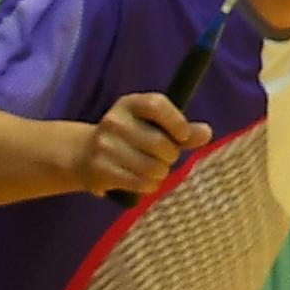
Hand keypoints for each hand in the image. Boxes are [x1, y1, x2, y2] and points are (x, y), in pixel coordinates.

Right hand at [76, 92, 207, 197]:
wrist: (84, 155)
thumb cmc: (132, 139)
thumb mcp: (155, 126)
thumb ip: (183, 130)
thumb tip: (206, 133)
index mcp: (130, 104)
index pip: (157, 105)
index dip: (177, 122)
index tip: (183, 136)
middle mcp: (114, 121)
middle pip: (160, 143)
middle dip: (171, 155)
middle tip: (164, 157)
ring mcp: (104, 145)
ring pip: (153, 167)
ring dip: (161, 173)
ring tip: (153, 169)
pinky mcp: (100, 169)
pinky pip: (141, 183)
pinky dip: (150, 185)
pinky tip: (144, 180)